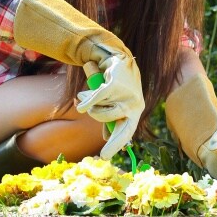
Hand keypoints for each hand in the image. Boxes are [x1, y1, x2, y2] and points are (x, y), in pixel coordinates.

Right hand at [76, 45, 144, 159]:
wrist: (118, 59)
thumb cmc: (118, 85)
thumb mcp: (117, 103)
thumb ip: (112, 118)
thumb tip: (107, 137)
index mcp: (135, 111)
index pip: (127, 132)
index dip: (118, 144)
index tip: (107, 156)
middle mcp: (134, 105)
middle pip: (123, 129)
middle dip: (115, 144)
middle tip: (104, 156)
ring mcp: (126, 96)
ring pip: (103, 112)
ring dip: (92, 109)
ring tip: (86, 100)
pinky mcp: (114, 85)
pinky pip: (97, 98)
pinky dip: (88, 102)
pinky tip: (81, 107)